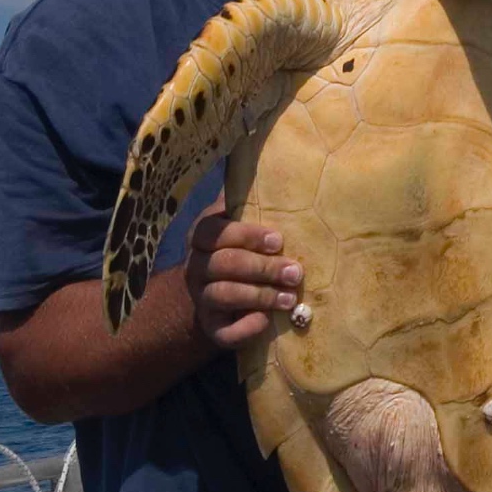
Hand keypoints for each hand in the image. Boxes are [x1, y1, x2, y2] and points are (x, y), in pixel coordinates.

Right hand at [185, 201, 303, 348]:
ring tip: (290, 298)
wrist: (217, 298)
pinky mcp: (211, 327)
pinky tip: (266, 322)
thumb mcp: (236, 222)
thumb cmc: (238, 250)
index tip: (278, 240)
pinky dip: (245, 328)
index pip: (214, 232)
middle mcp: (195, 267)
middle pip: (224, 264)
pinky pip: (224, 331)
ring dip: (260, 296)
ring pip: (225, 295)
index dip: (246, 236)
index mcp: (202, 237)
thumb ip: (243, 200)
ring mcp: (200, 298)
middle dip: (263, 268)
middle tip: (296, 272)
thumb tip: (259, 160)